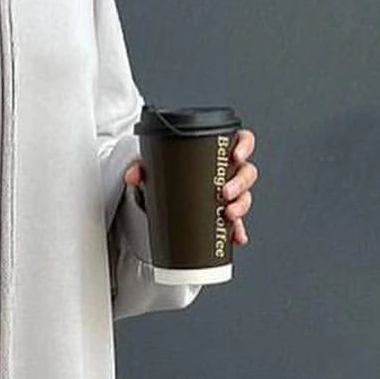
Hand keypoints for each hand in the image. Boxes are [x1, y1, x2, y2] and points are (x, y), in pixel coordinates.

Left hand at [124, 126, 257, 245]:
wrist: (162, 196)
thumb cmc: (168, 174)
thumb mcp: (156, 167)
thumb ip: (142, 168)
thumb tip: (133, 175)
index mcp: (217, 153)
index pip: (242, 141)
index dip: (245, 145)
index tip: (236, 155)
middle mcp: (227, 172)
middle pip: (246, 172)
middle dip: (240, 183)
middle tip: (225, 193)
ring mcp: (228, 194)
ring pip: (244, 196)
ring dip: (241, 205)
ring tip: (229, 214)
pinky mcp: (223, 215)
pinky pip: (237, 223)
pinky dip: (237, 231)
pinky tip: (237, 237)